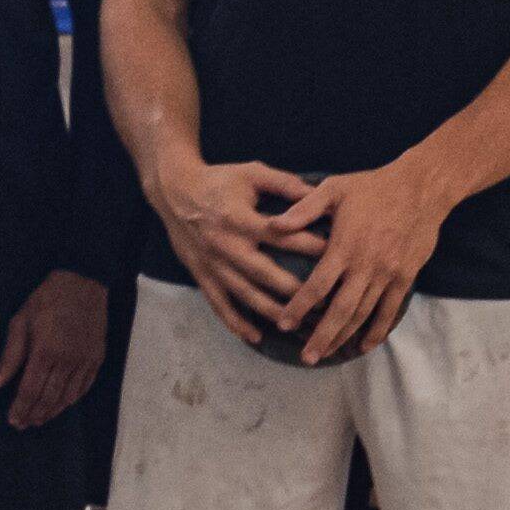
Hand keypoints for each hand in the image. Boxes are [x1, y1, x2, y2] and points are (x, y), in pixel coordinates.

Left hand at [0, 270, 108, 429]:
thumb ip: (9, 357)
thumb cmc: (45, 301)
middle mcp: (67, 361)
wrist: (82, 284)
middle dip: (34, 414)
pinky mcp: (97, 358)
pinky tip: (62, 405)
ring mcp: (85, 361)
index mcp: (45, 352)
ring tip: (40, 420)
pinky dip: (72, 399)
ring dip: (53, 411)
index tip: (13, 420)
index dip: (20, 408)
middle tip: (23, 425)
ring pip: (67, 396)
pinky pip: (85, 386)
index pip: (29, 390)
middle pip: (48, 397)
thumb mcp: (20, 323)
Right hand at [152, 157, 324, 345]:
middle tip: (325, 304)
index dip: (310, 246)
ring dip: (271, 312)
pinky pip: (218, 303)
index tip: (336, 258)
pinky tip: (255, 336)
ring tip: (298, 326)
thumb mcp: (252, 173)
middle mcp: (225, 245)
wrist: (173, 191)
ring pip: (244, 294)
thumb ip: (285, 184)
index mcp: (240, 219)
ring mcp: (211, 264)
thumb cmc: (219, 180)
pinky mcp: (200, 274)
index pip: (281, 236)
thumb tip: (319, 194)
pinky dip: (235, 322)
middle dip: (296, 291)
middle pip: (265, 274)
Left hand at [267, 157, 455, 364]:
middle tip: (306, 357)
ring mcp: (388, 273)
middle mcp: (366, 265)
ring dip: (345, 337)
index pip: (317, 285)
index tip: (283, 325)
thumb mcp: (333, 188)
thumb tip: (272, 225)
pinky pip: (390, 310)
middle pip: (340, 310)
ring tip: (327, 355)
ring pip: (364, 314)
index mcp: (344, 246)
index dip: (299, 308)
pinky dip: (377, 330)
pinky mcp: (406, 277)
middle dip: (322, 336)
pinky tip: (364, 346)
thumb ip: (303, 209)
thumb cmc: (372, 186)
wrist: (423, 187)